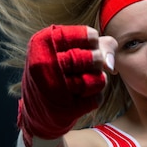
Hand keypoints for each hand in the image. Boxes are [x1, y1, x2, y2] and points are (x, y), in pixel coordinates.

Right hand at [18, 24, 116, 146]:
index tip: (88, 47)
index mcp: (43, 40)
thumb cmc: (59, 71)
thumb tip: (110, 66)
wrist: (37, 111)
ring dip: (98, 81)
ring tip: (84, 81)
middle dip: (98, 63)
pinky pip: (96, 99)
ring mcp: (52, 87)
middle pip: (96, 58)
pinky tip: (80, 98)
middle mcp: (44, 62)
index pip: (91, 36)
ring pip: (99, 80)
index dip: (96, 43)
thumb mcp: (73, 49)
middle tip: (89, 66)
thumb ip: (102, 45)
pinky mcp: (63, 109)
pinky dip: (95, 98)